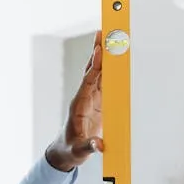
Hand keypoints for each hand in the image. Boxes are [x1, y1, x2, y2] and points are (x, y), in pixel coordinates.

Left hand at [45, 30, 103, 171]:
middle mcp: (84, 97)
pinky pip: (104, 81)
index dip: (94, 67)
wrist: (66, 152)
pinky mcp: (98, 102)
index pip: (87, 82)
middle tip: (104, 32)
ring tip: (111, 37)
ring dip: (104, 56)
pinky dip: (111, 69)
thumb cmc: (71, 150)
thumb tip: (99, 144)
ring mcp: (91, 98)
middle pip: (92, 70)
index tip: (99, 51)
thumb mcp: (79, 151)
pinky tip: (117, 58)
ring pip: (98, 73)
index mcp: (78, 106)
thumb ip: (89, 147)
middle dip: (97, 51)